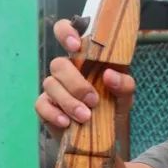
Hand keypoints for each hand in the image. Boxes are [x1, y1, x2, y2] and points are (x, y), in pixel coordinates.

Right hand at [34, 19, 136, 138]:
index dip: (66, 32)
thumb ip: (124, 83)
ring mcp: (54, 88)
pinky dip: (54, 114)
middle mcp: (66, 70)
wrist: (104, 135)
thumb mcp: (125, 95)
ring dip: (68, 101)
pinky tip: (66, 123)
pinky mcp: (45, 107)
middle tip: (93, 100)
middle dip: (75, 82)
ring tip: (85, 116)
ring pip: (50, 84)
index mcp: (84, 58)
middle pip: (58, 64)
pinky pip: (41, 105)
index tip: (75, 45)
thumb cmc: (113, 106)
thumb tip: (109, 75)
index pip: (66, 32)